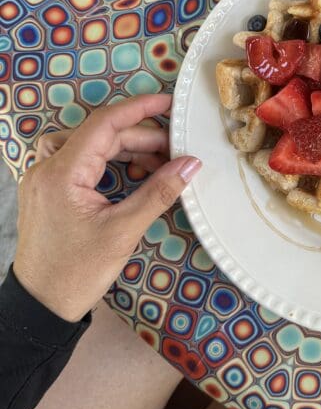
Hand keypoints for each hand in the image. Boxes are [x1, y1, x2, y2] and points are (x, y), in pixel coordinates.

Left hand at [14, 94, 201, 321]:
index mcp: (62, 173)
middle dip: (140, 138)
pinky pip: (80, 161)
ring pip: (89, 145)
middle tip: (175, 150)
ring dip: (125, 149)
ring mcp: (44, 179)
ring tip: (157, 162)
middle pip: (99, 135)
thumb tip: (191, 164)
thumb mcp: (123, 231)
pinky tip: (132, 174)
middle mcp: (47, 168)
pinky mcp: (48, 192)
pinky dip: (108, 162)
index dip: (139, 109)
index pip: (104, 124)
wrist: (40, 306)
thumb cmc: (76, 273)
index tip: (168, 102)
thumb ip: (158, 192)